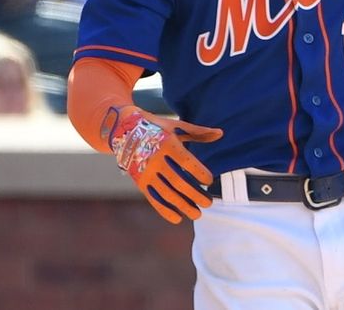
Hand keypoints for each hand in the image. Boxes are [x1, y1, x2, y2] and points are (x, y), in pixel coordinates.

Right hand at [107, 106, 222, 223]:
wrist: (122, 128)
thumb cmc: (155, 126)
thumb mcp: (175, 126)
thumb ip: (198, 132)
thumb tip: (221, 134)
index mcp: (167, 144)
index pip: (187, 162)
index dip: (200, 173)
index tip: (210, 181)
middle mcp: (155, 160)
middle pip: (179, 182)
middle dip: (195, 195)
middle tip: (209, 203)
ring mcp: (146, 172)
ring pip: (167, 194)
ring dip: (183, 206)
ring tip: (197, 214)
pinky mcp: (139, 181)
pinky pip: (153, 198)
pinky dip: (165, 210)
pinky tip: (178, 218)